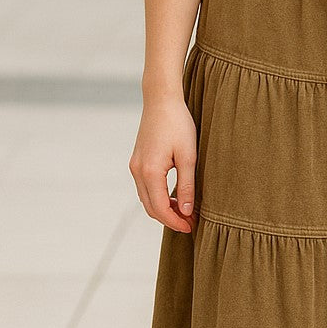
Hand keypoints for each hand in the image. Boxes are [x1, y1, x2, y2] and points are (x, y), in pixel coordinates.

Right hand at [129, 95, 197, 233]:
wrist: (161, 100)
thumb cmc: (178, 124)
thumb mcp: (188, 156)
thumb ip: (186, 186)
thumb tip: (185, 211)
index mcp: (150, 171)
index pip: (160, 209)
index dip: (175, 222)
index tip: (191, 227)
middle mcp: (137, 171)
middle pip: (151, 207)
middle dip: (170, 219)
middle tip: (191, 223)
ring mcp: (135, 166)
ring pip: (147, 199)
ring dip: (164, 209)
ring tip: (185, 212)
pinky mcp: (137, 161)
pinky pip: (146, 188)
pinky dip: (158, 197)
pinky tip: (174, 196)